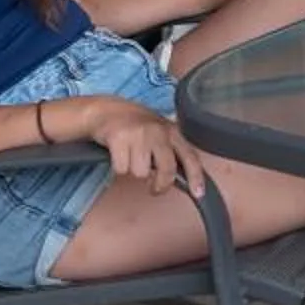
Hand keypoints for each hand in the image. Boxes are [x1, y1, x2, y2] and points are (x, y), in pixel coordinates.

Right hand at [63, 97, 206, 196]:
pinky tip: (119, 153)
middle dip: (160, 185)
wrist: (106, 110)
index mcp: (172, 131)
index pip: (190, 156)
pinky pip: (122, 169)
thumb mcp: (160, 133)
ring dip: (134, 170)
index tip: (198, 194)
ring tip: (130, 156)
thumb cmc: (135, 125)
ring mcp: (139, 134)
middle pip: (167, 170)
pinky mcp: (119, 138)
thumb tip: (183, 179)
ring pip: (141, 173)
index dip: (196, 177)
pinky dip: (119, 166)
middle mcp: (158, 131)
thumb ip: (171, 152)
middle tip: (154, 188)